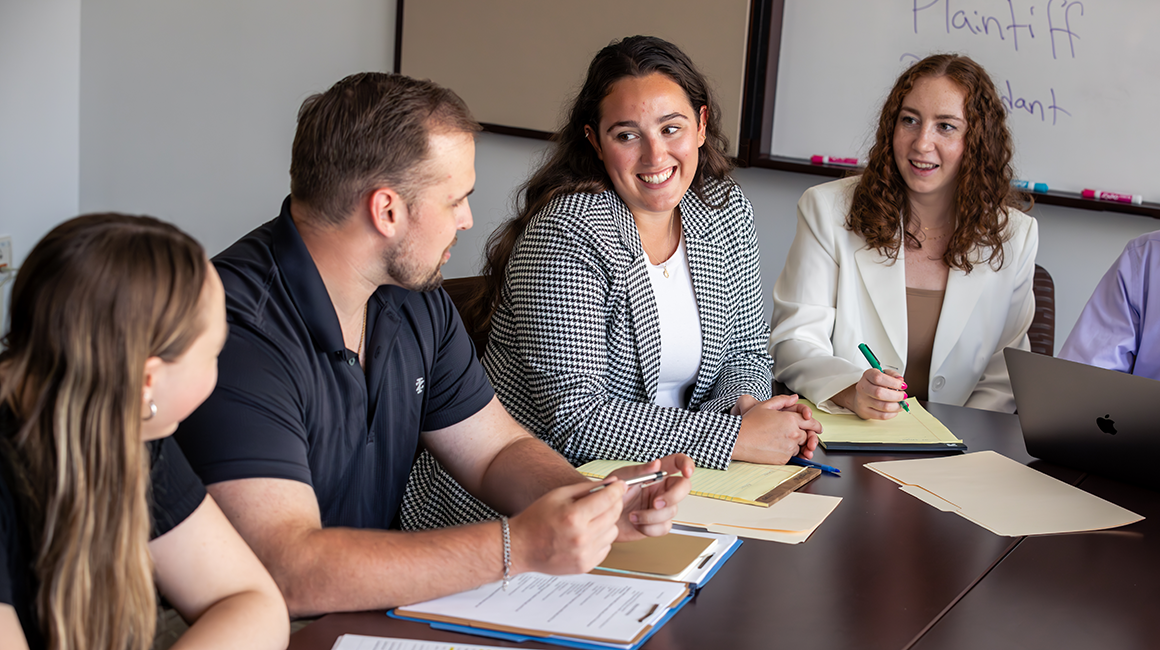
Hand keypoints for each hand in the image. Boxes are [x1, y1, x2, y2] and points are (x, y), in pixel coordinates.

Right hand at [508, 480, 623, 575]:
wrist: (520, 546)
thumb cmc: (536, 519)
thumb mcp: (558, 495)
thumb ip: (587, 487)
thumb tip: (612, 482)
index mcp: (573, 516)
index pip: (608, 499)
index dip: (617, 489)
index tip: (620, 485)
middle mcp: (581, 537)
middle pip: (614, 515)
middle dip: (614, 503)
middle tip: (607, 499)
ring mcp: (584, 554)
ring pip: (613, 532)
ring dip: (606, 523)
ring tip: (590, 520)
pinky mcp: (585, 565)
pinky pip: (606, 547)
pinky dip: (600, 539)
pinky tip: (586, 535)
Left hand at [608, 455, 693, 542]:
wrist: (600, 517)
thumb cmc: (609, 494)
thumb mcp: (622, 478)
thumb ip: (640, 471)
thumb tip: (656, 464)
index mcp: (655, 474)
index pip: (677, 463)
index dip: (686, 464)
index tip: (687, 472)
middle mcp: (661, 490)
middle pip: (683, 488)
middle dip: (672, 497)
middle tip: (656, 503)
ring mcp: (660, 508)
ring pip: (672, 511)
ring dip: (651, 516)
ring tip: (633, 515)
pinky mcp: (656, 524)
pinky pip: (664, 527)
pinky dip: (649, 528)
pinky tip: (637, 524)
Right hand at [732, 394, 821, 463]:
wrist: (738, 440)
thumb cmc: (749, 423)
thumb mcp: (765, 406)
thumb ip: (783, 400)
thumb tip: (794, 398)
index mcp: (790, 419)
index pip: (811, 423)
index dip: (816, 425)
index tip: (818, 428)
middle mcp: (793, 434)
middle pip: (807, 435)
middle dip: (804, 435)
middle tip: (795, 434)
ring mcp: (789, 447)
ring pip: (799, 446)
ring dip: (795, 443)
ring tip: (780, 439)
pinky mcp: (784, 458)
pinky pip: (792, 455)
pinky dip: (787, 452)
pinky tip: (775, 446)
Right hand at [832, 368, 906, 419]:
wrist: (862, 395)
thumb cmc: (875, 384)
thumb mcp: (884, 374)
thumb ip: (893, 375)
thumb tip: (900, 380)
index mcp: (867, 375)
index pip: (878, 378)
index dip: (893, 382)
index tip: (903, 386)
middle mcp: (863, 387)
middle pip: (879, 393)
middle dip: (896, 396)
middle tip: (903, 396)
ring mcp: (862, 401)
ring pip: (883, 406)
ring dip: (897, 406)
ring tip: (901, 403)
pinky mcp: (865, 412)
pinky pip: (882, 416)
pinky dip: (893, 413)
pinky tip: (895, 409)